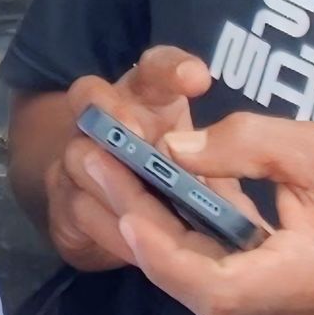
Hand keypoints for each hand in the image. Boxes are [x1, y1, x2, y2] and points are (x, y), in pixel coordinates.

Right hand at [46, 47, 213, 273]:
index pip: (154, 70)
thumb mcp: (202, 170)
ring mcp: (76, 157)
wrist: (107, 211)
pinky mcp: (64, 202)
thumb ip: (219, 170)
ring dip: (111, 179)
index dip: (171, 68)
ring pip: (80, 157)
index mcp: (143, 100)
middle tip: (137, 132)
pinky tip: (138, 246)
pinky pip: (78, 209)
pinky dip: (108, 226)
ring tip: (141, 203)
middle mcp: (103, 119)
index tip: (199, 79)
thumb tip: (249, 195)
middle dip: (113, 113)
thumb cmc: (168, 182)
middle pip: (90, 96)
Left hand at [117, 115, 313, 314]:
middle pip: (189, 279)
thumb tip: (176, 146)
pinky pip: (205, 272)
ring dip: (144, 220)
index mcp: (298, 284)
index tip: (127, 211)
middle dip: (133, 217)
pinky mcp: (262, 302)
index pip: (217, 290)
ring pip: (190, 277)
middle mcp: (276, 314)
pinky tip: (143, 184)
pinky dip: (171, 230)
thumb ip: (249, 143)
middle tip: (91, 155)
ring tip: (105, 160)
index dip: (164, 254)